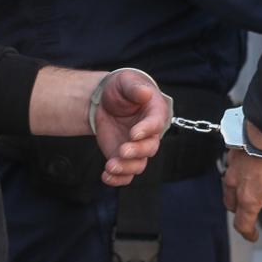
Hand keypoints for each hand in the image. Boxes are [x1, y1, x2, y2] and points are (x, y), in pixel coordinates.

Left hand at [92, 69, 171, 186]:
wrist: (107, 101)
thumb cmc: (122, 88)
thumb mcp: (127, 82)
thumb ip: (135, 88)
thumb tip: (145, 93)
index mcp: (155, 113)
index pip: (156, 123)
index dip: (147, 130)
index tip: (134, 133)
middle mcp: (149, 134)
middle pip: (150, 148)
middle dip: (137, 151)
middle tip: (122, 150)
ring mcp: (136, 148)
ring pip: (138, 164)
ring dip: (126, 168)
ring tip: (110, 166)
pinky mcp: (123, 157)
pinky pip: (126, 174)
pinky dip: (118, 179)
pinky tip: (106, 176)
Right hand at [222, 122, 261, 243]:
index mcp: (249, 198)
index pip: (243, 223)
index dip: (248, 233)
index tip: (253, 236)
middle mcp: (236, 185)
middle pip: (232, 207)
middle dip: (240, 213)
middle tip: (250, 215)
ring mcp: (232, 169)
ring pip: (227, 188)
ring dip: (234, 195)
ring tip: (245, 193)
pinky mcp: (232, 154)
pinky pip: (229, 170)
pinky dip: (235, 176)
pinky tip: (245, 170)